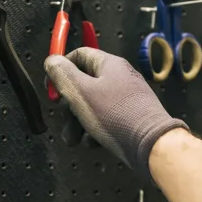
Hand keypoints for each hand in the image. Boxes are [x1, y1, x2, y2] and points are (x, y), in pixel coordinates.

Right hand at [44, 48, 187, 179]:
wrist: (152, 145)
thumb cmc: (116, 116)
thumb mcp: (81, 92)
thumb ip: (62, 74)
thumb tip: (51, 61)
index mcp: (109, 65)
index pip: (79, 56)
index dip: (61, 69)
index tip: (50, 87)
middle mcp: (119, 78)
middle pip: (84, 85)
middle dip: (68, 105)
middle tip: (62, 118)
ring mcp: (127, 99)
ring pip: (93, 106)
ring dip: (78, 123)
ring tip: (73, 140)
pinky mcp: (131, 118)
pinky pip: (106, 120)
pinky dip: (95, 131)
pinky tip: (93, 142)